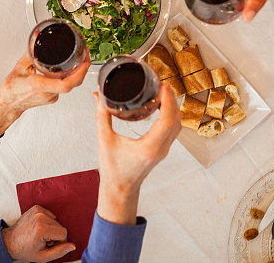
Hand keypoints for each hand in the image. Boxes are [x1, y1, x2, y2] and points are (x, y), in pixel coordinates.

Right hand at [0, 51, 90, 134]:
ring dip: (77, 73)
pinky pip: (64, 87)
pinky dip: (68, 77)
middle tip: (86, 54)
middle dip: (83, 68)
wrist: (8, 104)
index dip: (79, 72)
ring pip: (70, 85)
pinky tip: (68, 69)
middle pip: (73, 83)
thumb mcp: (20, 66)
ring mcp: (51, 97)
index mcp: (39, 85)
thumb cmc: (12, 88)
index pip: (66, 83)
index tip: (84, 60)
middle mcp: (48, 93)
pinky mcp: (52, 97)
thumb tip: (37, 37)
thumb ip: (30, 51)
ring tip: (80, 59)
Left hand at [1, 205, 75, 262]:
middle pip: (60, 226)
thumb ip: (60, 252)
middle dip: (55, 235)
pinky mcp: (36, 207)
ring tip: (40, 235)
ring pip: (55, 220)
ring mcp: (37, 210)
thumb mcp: (43, 257)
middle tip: (44, 241)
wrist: (10, 242)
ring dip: (51, 229)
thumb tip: (73, 246)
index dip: (59, 242)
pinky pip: (50, 214)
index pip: (64, 233)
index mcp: (42, 229)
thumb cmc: (26, 250)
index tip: (49, 245)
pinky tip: (38, 228)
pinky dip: (47, 222)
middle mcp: (40, 217)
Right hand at [94, 82, 180, 224]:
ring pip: (177, 125)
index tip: (163, 86)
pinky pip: (173, 130)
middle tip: (160, 84)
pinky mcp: (162, 150)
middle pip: (176, 120)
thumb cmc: (113, 169)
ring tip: (162, 93)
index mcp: (149, 147)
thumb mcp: (104, 141)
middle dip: (171, 100)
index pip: (167, 120)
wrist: (120, 189)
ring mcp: (163, 150)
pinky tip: (161, 106)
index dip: (168, 101)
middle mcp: (160, 149)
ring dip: (172, 107)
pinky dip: (170, 115)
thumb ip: (101, 117)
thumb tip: (97, 96)